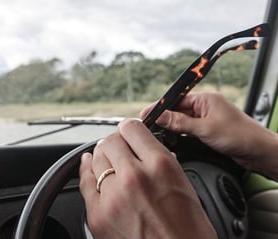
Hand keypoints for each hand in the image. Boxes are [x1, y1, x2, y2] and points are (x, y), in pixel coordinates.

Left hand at [79, 119, 216, 238]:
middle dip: (116, 141)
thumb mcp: (184, 186)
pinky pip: (84, 181)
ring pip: (96, 158)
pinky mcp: (98, 215)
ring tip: (109, 158)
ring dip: (103, 155)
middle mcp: (135, 177)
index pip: (132, 128)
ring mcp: (113, 197)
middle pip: (111, 141)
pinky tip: (89, 166)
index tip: (130, 132)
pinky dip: (87, 170)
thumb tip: (147, 149)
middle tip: (120, 146)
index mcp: (161, 166)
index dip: (130, 128)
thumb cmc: (188, 232)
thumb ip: (163, 162)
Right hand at [140, 92, 277, 179]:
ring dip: (170, 126)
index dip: (160, 106)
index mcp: (205, 99)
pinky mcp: (207, 131)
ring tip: (155, 133)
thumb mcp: (205, 128)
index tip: (146, 114)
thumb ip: (181, 123)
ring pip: (182, 121)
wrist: (259, 152)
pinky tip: (171, 139)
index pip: (176, 99)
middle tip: (147, 125)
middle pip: (177, 110)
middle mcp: (204, 107)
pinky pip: (188, 130)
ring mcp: (206, 119)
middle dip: (163, 117)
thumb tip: (161, 116)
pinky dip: (179, 134)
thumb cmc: (240, 135)